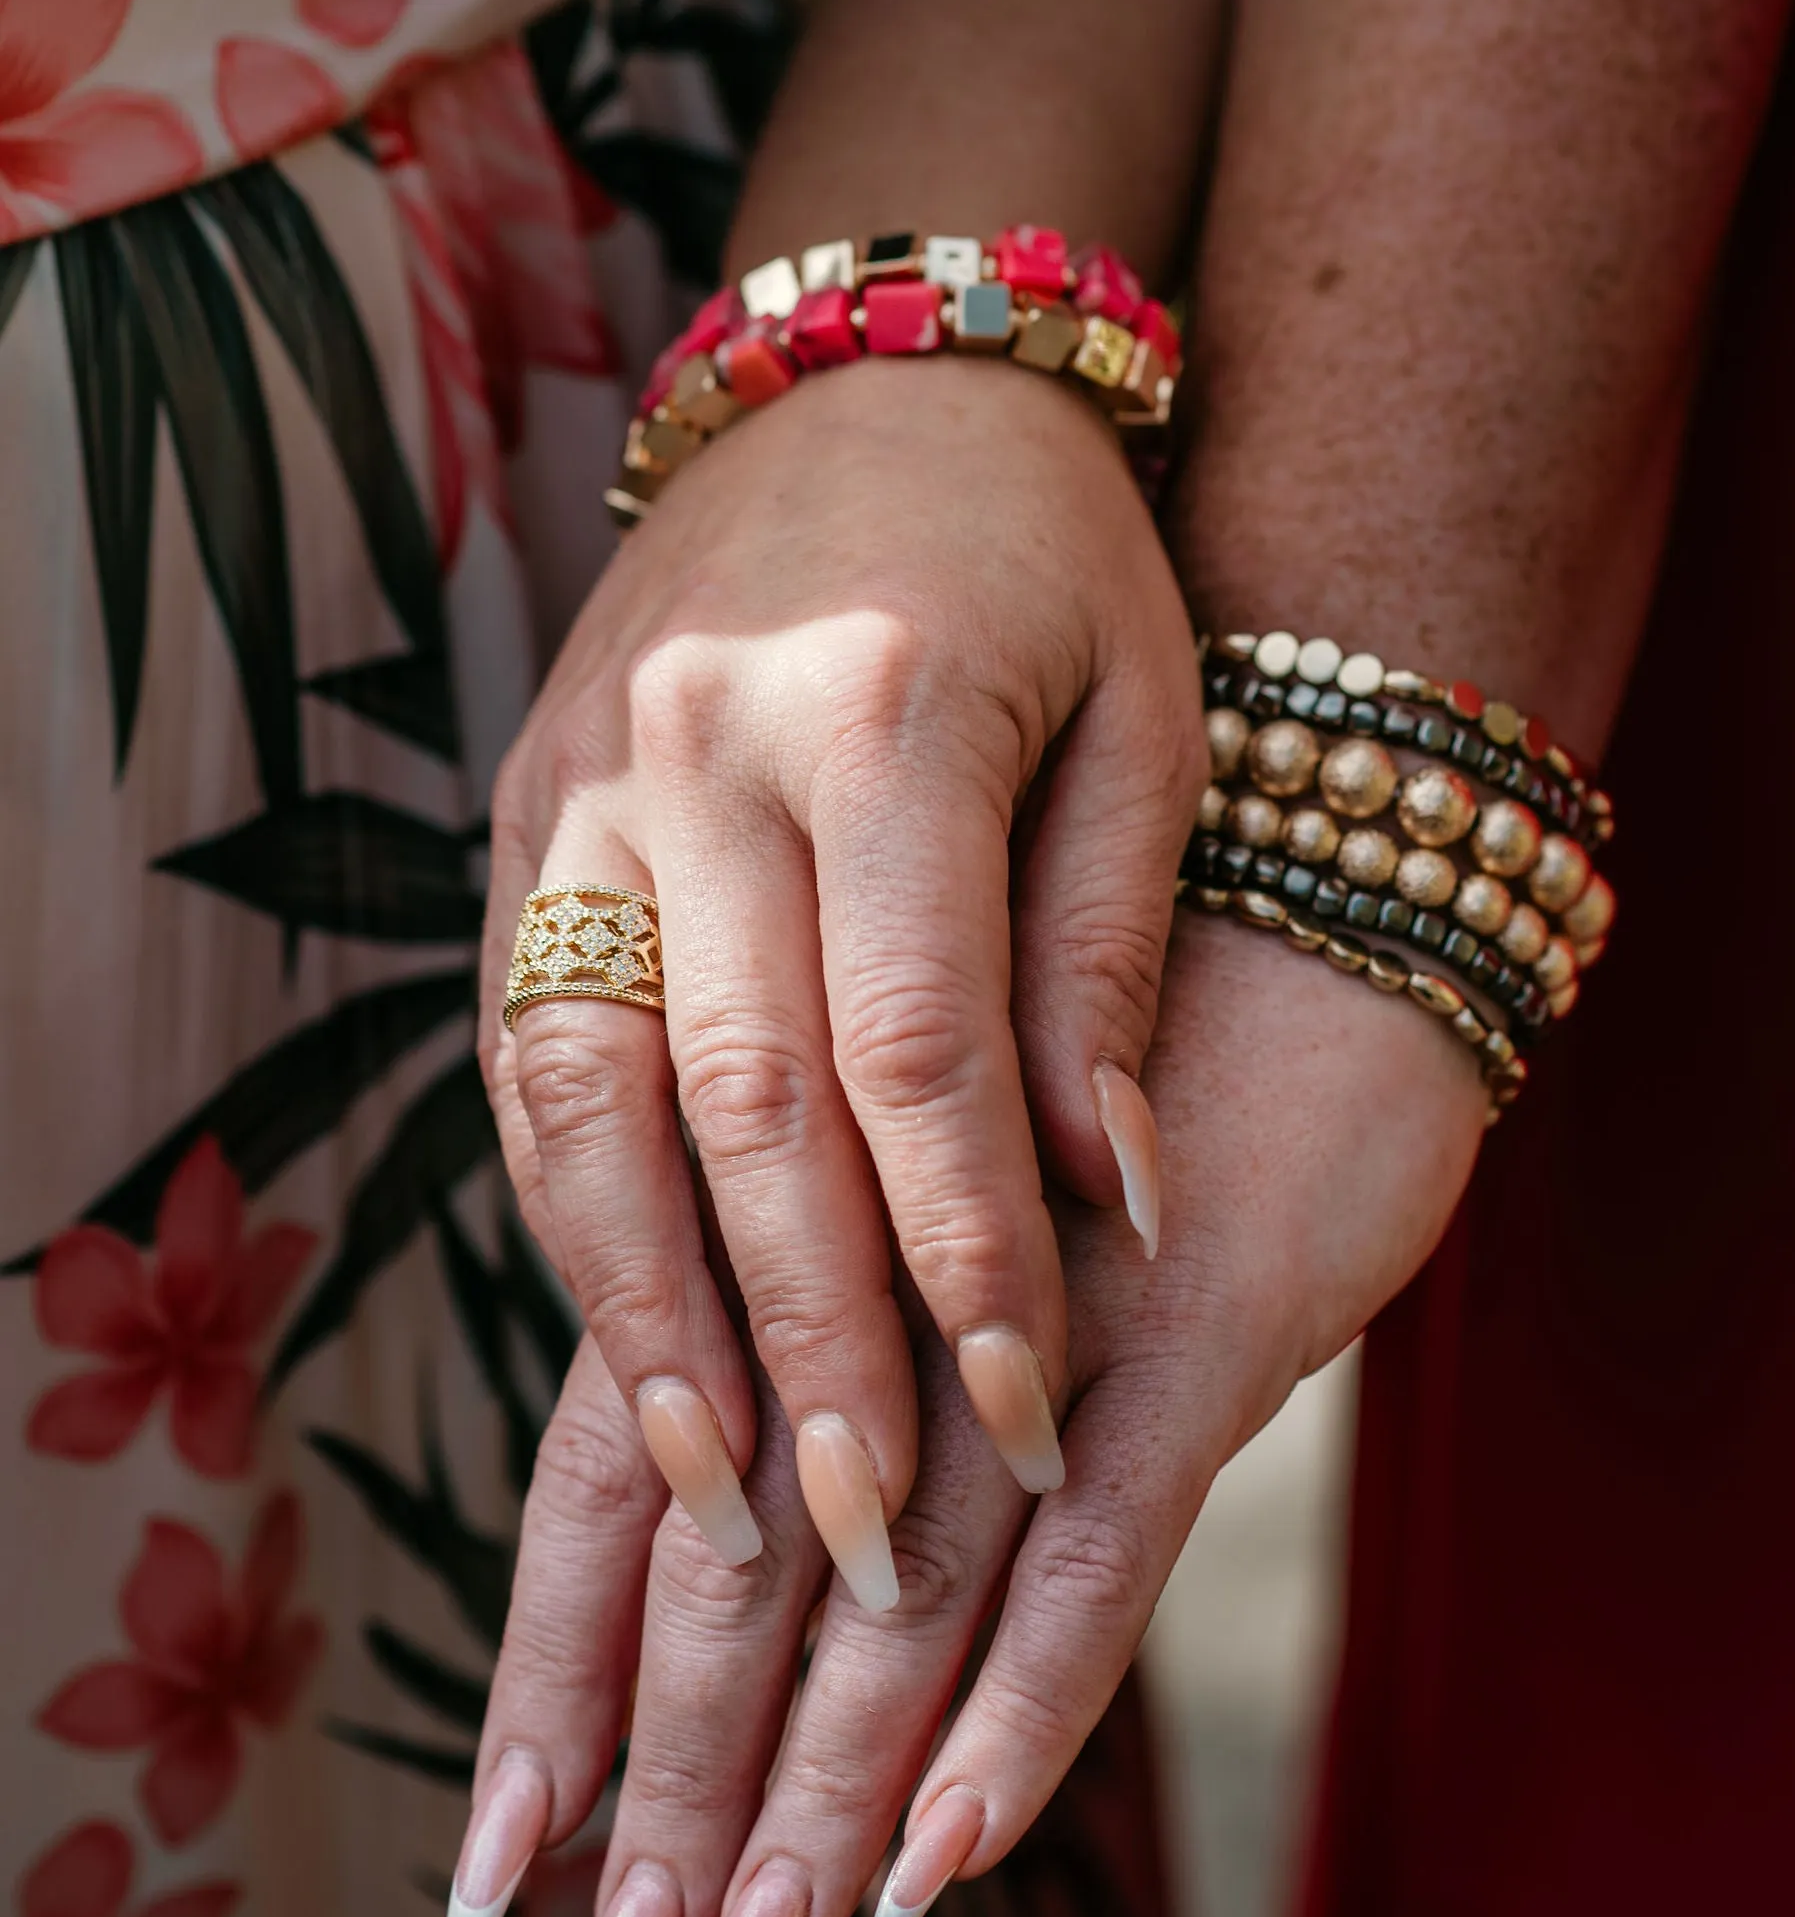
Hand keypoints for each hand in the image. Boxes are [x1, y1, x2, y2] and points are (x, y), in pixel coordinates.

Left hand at [448, 910, 1483, 1916]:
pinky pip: (1089, 1550)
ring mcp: (1036, 1307)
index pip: (632, 1480)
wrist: (1325, 860)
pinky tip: (940, 1845)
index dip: (562, 1669)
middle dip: (673, 1788)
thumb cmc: (1139, 1010)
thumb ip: (873, 1291)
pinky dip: (1016, 1707)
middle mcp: (884, 1274)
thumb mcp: (976, 1154)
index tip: (503, 1851)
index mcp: (802, 1227)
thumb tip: (799, 1490)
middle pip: (736, 1570)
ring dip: (808, 1792)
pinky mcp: (1191, 1328)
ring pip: (889, 1592)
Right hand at [479, 353, 1202, 1600]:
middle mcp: (697, 748)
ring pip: (582, 1092)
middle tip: (868, 1542)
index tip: (1027, 1425)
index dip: (969, 1259)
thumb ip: (1107, 959)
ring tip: (717, 1495)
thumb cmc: (1056, 554)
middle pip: (737, 1104)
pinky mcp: (526, 803)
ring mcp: (582, 776)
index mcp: (880, 708)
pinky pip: (526, 1037)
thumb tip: (1115, 1208)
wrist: (873, 375)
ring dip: (645, 1314)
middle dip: (810, 1345)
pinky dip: (576, 1204)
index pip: (913, 1051)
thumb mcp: (1146, 718)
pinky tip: (633, 1331)